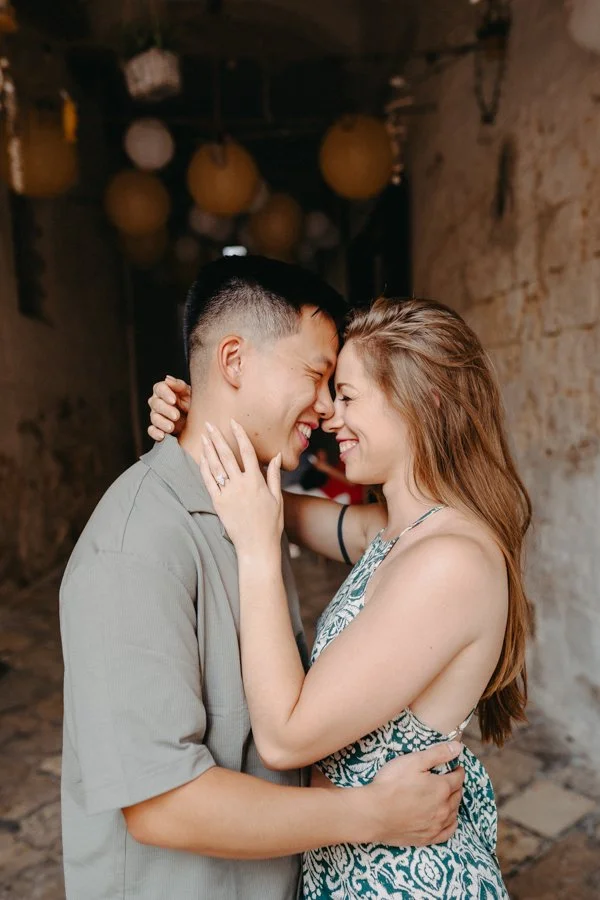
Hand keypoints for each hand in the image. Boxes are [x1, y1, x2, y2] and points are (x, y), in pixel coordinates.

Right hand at [148, 376, 190, 441]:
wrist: (199, 420)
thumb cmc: (193, 403)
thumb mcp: (190, 393)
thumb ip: (179, 386)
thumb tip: (167, 379)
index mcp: (164, 391)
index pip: (159, 388)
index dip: (165, 394)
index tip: (174, 400)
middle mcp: (158, 402)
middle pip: (155, 403)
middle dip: (166, 410)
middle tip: (176, 415)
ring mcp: (157, 416)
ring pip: (154, 417)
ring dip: (162, 422)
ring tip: (171, 427)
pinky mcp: (158, 429)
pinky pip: (152, 430)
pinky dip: (155, 433)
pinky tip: (162, 435)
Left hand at [199, 420, 283, 555]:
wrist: (257, 546)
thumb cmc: (270, 523)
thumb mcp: (276, 498)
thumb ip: (274, 475)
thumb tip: (276, 456)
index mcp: (256, 481)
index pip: (247, 451)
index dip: (239, 435)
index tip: (233, 423)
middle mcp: (241, 485)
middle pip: (226, 455)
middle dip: (217, 437)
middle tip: (209, 424)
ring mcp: (228, 494)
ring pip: (215, 466)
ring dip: (208, 449)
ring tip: (204, 436)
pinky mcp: (218, 503)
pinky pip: (209, 482)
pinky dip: (204, 468)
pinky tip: (202, 458)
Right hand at [354, 741, 464, 846]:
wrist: (373, 813)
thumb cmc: (392, 783)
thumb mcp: (414, 760)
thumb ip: (438, 753)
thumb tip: (458, 747)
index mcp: (442, 788)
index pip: (458, 778)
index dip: (457, 770)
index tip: (455, 766)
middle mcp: (444, 808)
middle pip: (457, 795)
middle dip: (456, 785)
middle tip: (450, 779)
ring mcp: (436, 825)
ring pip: (454, 813)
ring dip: (454, 803)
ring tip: (448, 796)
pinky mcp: (427, 838)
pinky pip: (448, 832)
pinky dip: (451, 824)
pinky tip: (448, 820)